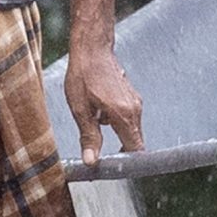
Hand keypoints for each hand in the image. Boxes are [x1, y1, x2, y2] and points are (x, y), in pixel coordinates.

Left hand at [63, 35, 144, 165]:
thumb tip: (92, 161)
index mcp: (123, 115)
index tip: (115, 167)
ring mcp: (135, 102)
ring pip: (130, 129)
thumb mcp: (81, 109)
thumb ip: (89, 137)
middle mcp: (134, 109)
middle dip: (119, 149)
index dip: (127, 162)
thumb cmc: (83, 76)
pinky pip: (127, 117)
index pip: (135, 149)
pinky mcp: (132, 97)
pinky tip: (97, 108)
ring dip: (115, 132)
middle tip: (99, 150)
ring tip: (93, 119)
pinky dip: (114, 120)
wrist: (92, 49)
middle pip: (134, 141)